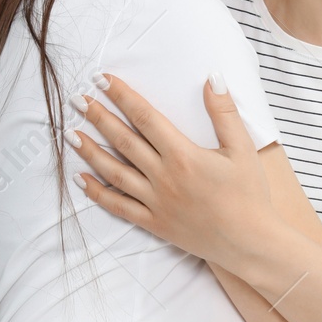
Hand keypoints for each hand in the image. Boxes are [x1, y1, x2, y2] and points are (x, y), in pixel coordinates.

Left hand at [68, 72, 274, 266]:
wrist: (251, 243)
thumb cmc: (249, 195)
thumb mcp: (243, 149)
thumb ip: (224, 112)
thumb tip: (212, 77)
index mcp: (183, 156)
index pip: (145, 118)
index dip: (122, 96)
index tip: (102, 80)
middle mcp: (164, 177)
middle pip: (123, 141)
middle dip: (98, 117)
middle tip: (77, 100)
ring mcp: (156, 202)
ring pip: (114, 172)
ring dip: (90, 152)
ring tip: (70, 133)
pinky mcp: (154, 223)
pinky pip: (119, 206)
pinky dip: (97, 193)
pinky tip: (81, 179)